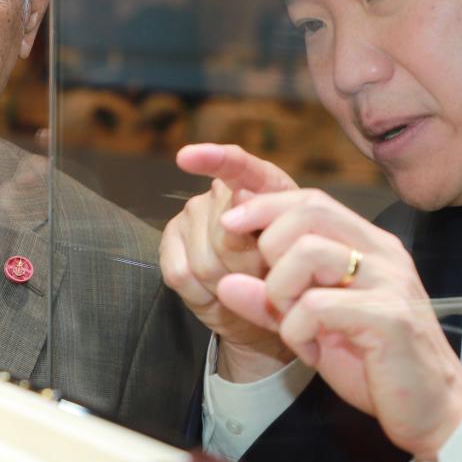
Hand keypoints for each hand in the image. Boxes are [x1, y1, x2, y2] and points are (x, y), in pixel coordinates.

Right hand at [160, 144, 297, 380]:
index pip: (236, 164)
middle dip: (248, 267)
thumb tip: (240, 193)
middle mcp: (220, 193)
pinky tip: (215, 294)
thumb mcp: (293, 255)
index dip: (212, 158)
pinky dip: (201, 294)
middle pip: (224, 231)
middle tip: (262, 279)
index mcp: (262, 184)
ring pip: (204, 260)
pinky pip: (181, 273)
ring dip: (228, 286)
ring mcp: (191, 216)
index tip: (185, 158)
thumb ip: (273, 227)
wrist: (263, 304)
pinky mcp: (169, 244)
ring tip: (241, 287)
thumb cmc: (285, 273)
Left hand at [216, 188, 461, 461]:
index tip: (230, 222)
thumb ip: (271, 303)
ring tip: (295, 327)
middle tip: (273, 294)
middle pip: (308, 212)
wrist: (432, 410)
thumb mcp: (311, 329)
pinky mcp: (389, 317)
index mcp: (368, 247)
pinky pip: (317, 306)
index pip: (311, 200)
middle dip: (269, 247)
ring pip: (306, 253)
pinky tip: (313, 352)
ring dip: (281, 293)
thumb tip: (223, 283)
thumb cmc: (376, 366)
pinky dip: (298, 331)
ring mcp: (389, 282)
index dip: (264, 204)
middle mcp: (382, 254)